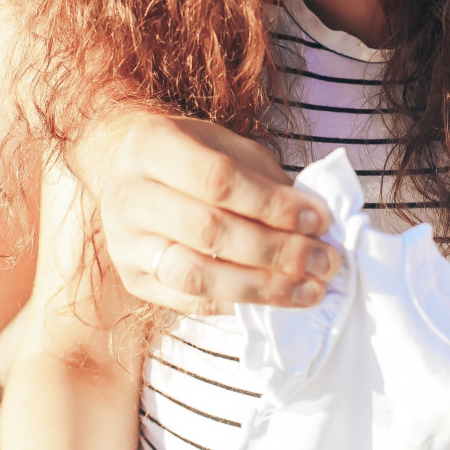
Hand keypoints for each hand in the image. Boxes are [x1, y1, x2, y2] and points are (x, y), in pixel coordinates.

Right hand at [77, 112, 337, 312]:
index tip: (319, 220)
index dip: (272, 204)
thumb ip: (266, 180)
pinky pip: (189, 302)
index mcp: (149, 146)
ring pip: (196, 275)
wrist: (130, 172)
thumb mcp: (227, 146)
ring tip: (309, 289)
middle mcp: (128, 195)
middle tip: (324, 261)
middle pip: (209, 231)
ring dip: (262, 287)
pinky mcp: (133, 280)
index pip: (217, 181)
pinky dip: (238, 304)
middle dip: (276, 250)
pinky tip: (276, 301)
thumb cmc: (193, 155)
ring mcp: (125, 242)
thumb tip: (316, 224)